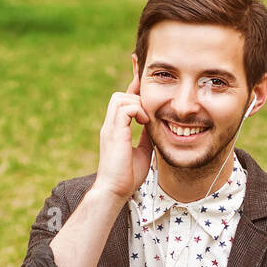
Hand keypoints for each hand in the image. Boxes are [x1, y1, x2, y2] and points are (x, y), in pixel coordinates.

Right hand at [94, 72, 153, 200]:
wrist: (115, 190)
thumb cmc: (127, 176)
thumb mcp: (142, 150)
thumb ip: (146, 135)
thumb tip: (155, 124)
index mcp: (116, 129)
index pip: (123, 102)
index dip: (134, 88)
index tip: (142, 76)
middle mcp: (111, 125)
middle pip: (120, 95)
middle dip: (136, 92)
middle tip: (153, 101)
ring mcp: (110, 128)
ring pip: (121, 97)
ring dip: (137, 104)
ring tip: (146, 120)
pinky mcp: (114, 132)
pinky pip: (125, 108)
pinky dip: (137, 111)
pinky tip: (144, 123)